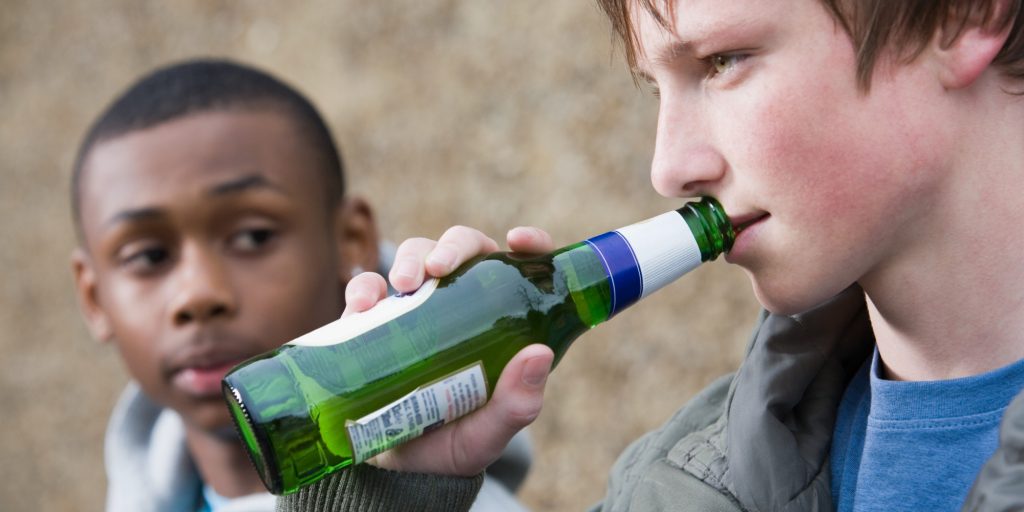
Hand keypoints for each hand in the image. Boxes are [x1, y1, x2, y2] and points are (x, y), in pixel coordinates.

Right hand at [342, 225, 555, 476]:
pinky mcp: (378, 320)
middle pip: (464, 250)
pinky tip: (363, 305)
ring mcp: (418, 308)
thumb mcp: (490, 433)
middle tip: (438, 268)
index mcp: (503, 322)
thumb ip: (517, 405)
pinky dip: (364, 287)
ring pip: (416, 256)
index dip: (529, 245)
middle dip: (451, 247)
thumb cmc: (456, 444)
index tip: (517, 240)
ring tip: (403, 285)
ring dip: (409, 258)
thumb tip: (539, 354)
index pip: (524, 269)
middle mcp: (462, 304)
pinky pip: (369, 289)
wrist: (398, 471)